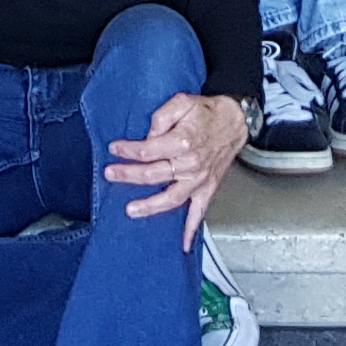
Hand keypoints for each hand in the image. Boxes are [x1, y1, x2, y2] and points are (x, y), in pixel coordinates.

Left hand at [106, 88, 248, 236]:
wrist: (235, 120)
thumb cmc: (208, 111)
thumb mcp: (182, 101)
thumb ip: (161, 117)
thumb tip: (148, 135)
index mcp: (182, 141)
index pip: (147, 150)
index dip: (127, 150)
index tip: (114, 149)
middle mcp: (190, 164)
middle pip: (153, 174)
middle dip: (128, 175)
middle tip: (110, 174)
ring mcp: (199, 179)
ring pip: (171, 198)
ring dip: (149, 206)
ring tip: (130, 210)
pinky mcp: (208, 187)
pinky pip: (199, 212)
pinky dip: (191, 229)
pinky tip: (183, 244)